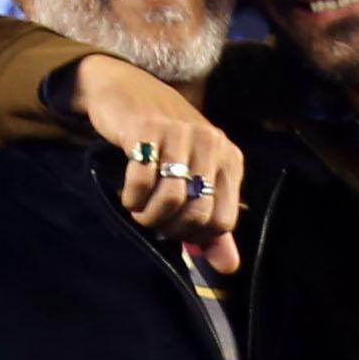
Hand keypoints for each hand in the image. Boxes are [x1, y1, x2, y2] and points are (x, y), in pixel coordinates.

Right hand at [74, 54, 245, 273]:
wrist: (129, 91)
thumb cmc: (166, 142)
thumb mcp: (195, 179)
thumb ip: (212, 226)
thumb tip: (228, 268)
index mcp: (229, 159)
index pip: (223, 221)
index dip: (195, 235)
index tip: (176, 227)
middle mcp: (211, 144)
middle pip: (198, 214)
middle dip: (170, 228)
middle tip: (154, 219)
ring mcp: (181, 134)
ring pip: (171, 199)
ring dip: (148, 215)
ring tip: (139, 208)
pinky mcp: (148, 129)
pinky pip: (142, 180)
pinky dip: (132, 197)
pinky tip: (129, 192)